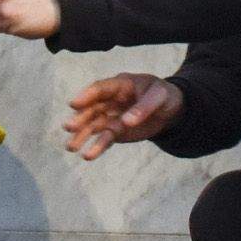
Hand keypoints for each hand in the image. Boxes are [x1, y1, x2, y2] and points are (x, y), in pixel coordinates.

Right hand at [63, 73, 181, 158]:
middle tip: (68, 127)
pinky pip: (104, 138)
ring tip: (71, 148)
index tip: (73, 104)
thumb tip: (127, 121)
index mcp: (120, 85)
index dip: (86, 95)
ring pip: (94, 125)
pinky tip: (88, 155)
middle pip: (92, 108)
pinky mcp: (116, 132)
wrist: (172, 110)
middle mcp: (111, 100)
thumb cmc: (164, 96)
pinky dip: (97, 146)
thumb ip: (145, 107)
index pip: (100, 89)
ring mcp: (111, 116)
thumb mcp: (160, 96)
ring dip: (82, 135)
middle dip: (80, 118)